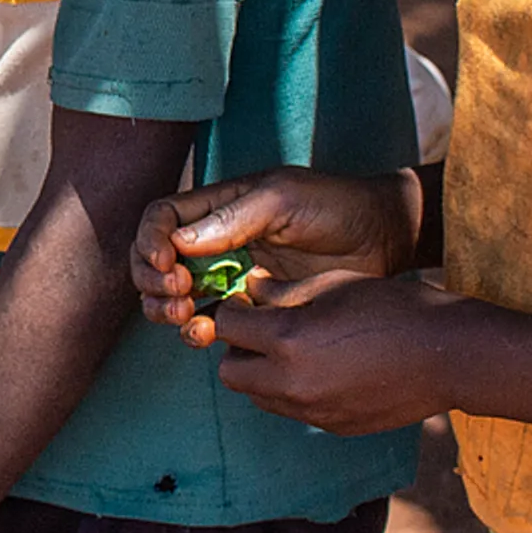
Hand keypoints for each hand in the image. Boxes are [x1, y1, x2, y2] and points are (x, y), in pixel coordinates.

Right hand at [135, 169, 419, 345]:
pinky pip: (210, 323)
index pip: (161, 218)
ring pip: (173, 296)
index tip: (165, 261)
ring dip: (166, 308)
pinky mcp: (251, 308)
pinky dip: (196, 330)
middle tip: (179, 291)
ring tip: (188, 315)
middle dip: (152, 279)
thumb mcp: (284, 199)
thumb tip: (178, 242)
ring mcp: (232, 276)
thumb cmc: (335, 206)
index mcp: (218, 207)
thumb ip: (233, 219)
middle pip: (154, 260)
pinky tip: (207, 333)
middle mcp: (216, 241)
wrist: (382, 240)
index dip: (150, 239)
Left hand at [205, 268, 462, 434]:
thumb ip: (282, 291)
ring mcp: (312, 411)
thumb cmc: (392, 308)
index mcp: (288, 340)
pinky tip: (323, 368)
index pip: (226, 328)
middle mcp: (292, 383)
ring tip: (293, 349)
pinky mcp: (331, 426)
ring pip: (258, 397)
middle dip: (238, 349)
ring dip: (262, 374)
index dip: (232, 311)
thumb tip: (250, 289)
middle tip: (262, 329)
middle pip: (230, 373)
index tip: (246, 303)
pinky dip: (292, 392)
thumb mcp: (333, 285)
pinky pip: (292, 410)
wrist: (447, 355)